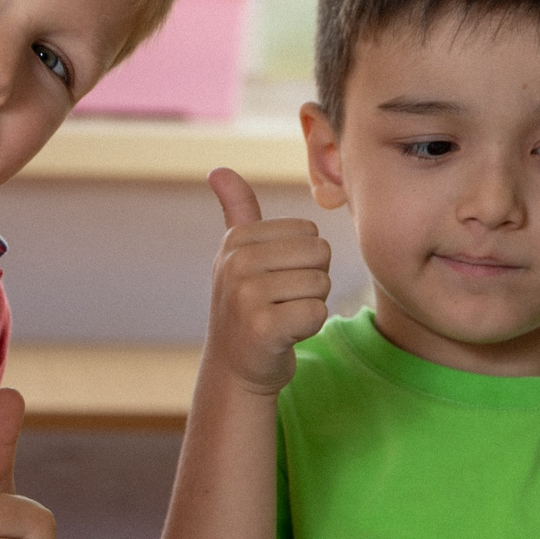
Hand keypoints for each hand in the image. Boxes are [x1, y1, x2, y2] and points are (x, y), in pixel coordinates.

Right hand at [206, 167, 331, 395]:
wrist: (235, 369)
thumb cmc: (246, 306)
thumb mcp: (237, 257)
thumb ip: (237, 211)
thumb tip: (217, 169)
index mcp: (237, 240)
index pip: (309, 232)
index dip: (303, 260)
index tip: (275, 281)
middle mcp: (237, 263)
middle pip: (320, 254)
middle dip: (311, 282)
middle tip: (281, 302)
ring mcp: (246, 295)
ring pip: (321, 284)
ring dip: (310, 306)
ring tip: (281, 318)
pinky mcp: (262, 326)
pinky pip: (317, 313)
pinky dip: (308, 328)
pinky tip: (284, 336)